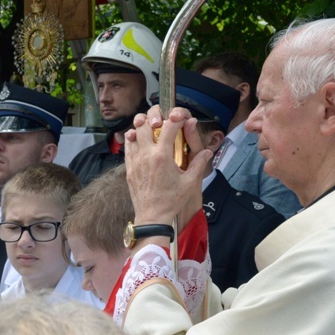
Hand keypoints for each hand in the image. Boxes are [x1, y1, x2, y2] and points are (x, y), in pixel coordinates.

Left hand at [125, 106, 211, 230]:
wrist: (152, 217)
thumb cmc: (171, 201)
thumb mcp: (190, 183)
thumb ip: (199, 164)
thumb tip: (207, 151)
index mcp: (162, 156)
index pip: (168, 126)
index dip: (176, 117)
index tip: (181, 118)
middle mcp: (146, 154)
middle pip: (145, 123)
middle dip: (155, 117)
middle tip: (162, 120)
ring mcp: (135, 160)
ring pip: (134, 132)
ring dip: (142, 126)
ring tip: (150, 127)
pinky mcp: (129, 167)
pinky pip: (127, 146)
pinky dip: (133, 139)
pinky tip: (139, 140)